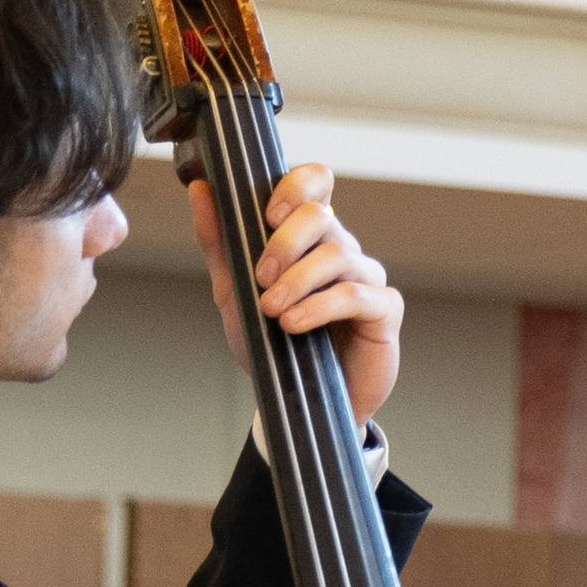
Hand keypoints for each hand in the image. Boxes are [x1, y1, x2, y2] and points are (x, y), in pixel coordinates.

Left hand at [188, 161, 403, 432]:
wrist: (297, 404)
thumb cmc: (274, 346)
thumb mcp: (235, 293)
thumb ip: (219, 243)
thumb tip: (201, 190)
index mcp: (309, 236)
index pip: (316, 182)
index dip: (296, 186)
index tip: (268, 215)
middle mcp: (341, 248)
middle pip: (321, 216)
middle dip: (284, 243)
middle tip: (261, 278)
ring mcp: (367, 277)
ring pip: (338, 254)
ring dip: (298, 281)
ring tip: (273, 311)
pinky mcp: (385, 310)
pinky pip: (357, 295)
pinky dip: (320, 307)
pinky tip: (295, 324)